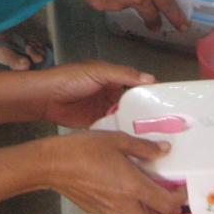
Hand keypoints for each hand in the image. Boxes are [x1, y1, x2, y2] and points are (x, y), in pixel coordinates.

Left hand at [33, 62, 158, 127]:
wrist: (44, 97)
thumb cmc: (70, 79)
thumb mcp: (98, 72)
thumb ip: (124, 74)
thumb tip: (151, 79)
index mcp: (114, 78)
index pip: (138, 85)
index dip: (152, 93)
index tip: (169, 104)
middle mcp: (112, 93)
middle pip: (134, 103)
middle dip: (147, 112)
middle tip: (167, 125)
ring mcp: (105, 109)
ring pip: (126, 117)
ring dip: (136, 124)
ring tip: (156, 136)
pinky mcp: (97, 123)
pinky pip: (114, 127)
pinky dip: (122, 132)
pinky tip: (135, 141)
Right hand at [43, 132, 185, 213]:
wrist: (53, 165)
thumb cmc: (85, 149)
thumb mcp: (117, 140)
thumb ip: (143, 147)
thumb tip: (165, 150)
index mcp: (133, 187)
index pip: (165, 204)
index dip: (179, 199)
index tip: (181, 190)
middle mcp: (124, 206)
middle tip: (170, 202)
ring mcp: (110, 213)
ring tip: (151, 208)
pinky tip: (127, 203)